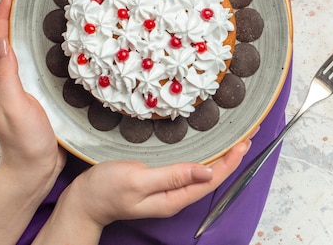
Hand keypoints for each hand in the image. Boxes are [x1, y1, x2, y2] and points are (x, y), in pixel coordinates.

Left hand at [0, 0, 65, 243]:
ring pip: (21, 53)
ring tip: (40, 14)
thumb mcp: (14, 107)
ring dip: (26, 32)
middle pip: (6, 42)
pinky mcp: (37, 95)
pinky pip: (35, 66)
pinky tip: (54, 48)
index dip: (3, 17)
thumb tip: (2, 42)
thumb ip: (7, 76)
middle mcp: (8, 81)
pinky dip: (39, 50)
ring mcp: (22, 88)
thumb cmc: (26, 141)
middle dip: (13, 18)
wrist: (36, 168)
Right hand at [33, 140, 251, 243]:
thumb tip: (207, 170)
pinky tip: (209, 144)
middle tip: (249, 131)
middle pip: (213, 174)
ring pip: (205, 170)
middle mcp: (177, 195)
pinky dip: (206, 153)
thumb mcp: (138, 179)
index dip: (232, 160)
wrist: (82, 201)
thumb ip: (172, 176)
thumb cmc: (105, 190)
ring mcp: (170, 189)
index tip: (246, 140)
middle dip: (233, 154)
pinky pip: (191, 168)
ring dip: (223, 153)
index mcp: (174, 197)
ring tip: (238, 136)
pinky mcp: (162, 180)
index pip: (213, 178)